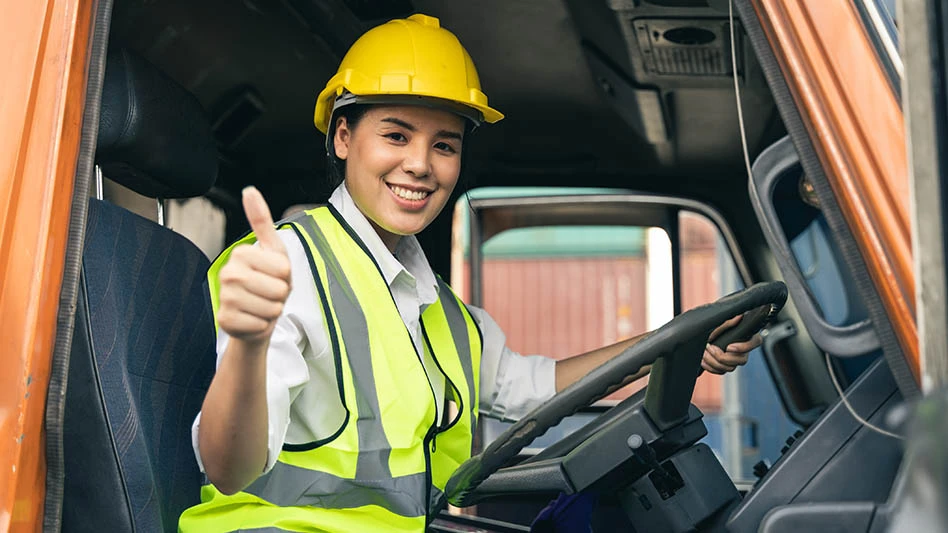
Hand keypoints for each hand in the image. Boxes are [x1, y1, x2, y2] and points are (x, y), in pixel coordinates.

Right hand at [216, 187, 291, 344]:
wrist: (255, 313)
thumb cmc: (268, 280)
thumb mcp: (273, 250)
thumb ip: (261, 220)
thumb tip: (249, 189)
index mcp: (241, 253)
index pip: (284, 269)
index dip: (286, 276)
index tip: (274, 275)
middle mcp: (228, 273)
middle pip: (278, 290)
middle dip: (281, 295)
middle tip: (269, 293)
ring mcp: (224, 298)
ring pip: (271, 309)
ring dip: (273, 311)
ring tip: (262, 305)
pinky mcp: (225, 320)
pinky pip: (261, 325)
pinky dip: (263, 325)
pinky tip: (254, 319)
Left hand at [701, 314, 762, 374]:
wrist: (702, 333)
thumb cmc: (715, 324)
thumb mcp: (719, 322)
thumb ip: (728, 322)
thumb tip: (739, 317)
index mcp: (748, 336)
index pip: (755, 342)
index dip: (743, 347)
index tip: (729, 346)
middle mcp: (743, 349)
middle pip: (741, 360)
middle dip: (723, 356)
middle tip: (709, 347)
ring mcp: (735, 359)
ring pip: (731, 368)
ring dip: (714, 362)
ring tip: (704, 353)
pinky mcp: (725, 365)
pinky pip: (722, 372)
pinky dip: (711, 368)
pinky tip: (703, 361)